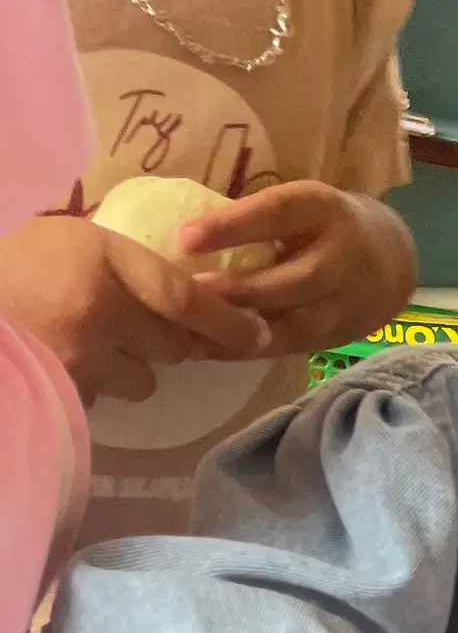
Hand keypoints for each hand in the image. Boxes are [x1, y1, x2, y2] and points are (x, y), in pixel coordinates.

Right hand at [0, 213, 269, 402]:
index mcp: (103, 258)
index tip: (258, 335)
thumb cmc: (11, 258)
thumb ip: (125, 260)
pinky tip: (68, 360)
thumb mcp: (69, 236)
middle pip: (175, 346)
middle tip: (151, 329)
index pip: (185, 298)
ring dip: (133, 368)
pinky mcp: (61, 391)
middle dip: (176, 343)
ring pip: (143, 380)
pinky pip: (103, 396)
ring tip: (97, 343)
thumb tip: (187, 287)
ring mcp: (79, 357)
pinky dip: (95, 384)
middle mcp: (99, 310)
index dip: (227, 322)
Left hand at [181, 184, 414, 357]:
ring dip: (243, 330)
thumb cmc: (319, 225)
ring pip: (297, 323)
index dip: (232, 227)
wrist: (389, 260)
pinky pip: (292, 345)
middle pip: (296, 279)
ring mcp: (347, 300)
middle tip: (188, 297)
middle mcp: (342, 255)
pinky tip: (211, 350)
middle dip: (241, 291)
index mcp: (322, 209)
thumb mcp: (297, 207)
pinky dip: (250, 350)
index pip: (277, 215)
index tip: (184, 238)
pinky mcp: (340, 334)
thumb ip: (253, 220)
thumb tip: (176, 236)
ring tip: (193, 333)